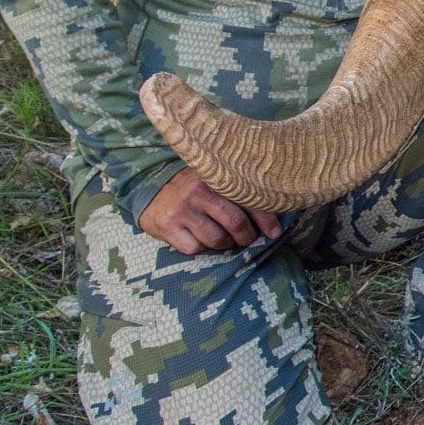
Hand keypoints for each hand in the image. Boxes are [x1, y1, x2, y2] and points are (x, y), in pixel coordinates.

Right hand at [139, 168, 280, 256]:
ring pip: (216, 239)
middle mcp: (198, 190)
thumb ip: (240, 195)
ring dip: (224, 244)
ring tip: (222, 238)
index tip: (275, 233)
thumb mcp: (215, 182)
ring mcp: (181, 208)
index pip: (249, 199)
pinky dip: (200, 248)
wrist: (148, 187)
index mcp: (217, 175)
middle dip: (246, 237)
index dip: (266, 220)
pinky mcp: (165, 226)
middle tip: (246, 239)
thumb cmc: (193, 188)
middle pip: (235, 223)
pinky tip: (197, 237)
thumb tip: (274, 226)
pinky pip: (194, 248)